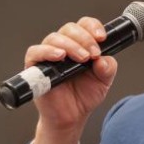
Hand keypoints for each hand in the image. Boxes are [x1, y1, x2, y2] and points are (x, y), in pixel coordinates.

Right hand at [26, 17, 117, 143]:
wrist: (71, 117)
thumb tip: (103, 60)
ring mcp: (48, 55)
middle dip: (84, 38)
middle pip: (70, 28)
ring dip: (70, 45)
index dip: (93, 27)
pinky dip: (47, 51)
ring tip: (82, 58)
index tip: (102, 38)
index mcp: (80, 45)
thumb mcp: (103, 82)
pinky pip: (35, 52)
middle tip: (93, 54)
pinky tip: (59, 56)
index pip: (84, 25)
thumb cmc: (84, 96)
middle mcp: (64, 46)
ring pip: (54, 37)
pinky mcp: (35, 66)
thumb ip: (108, 68)